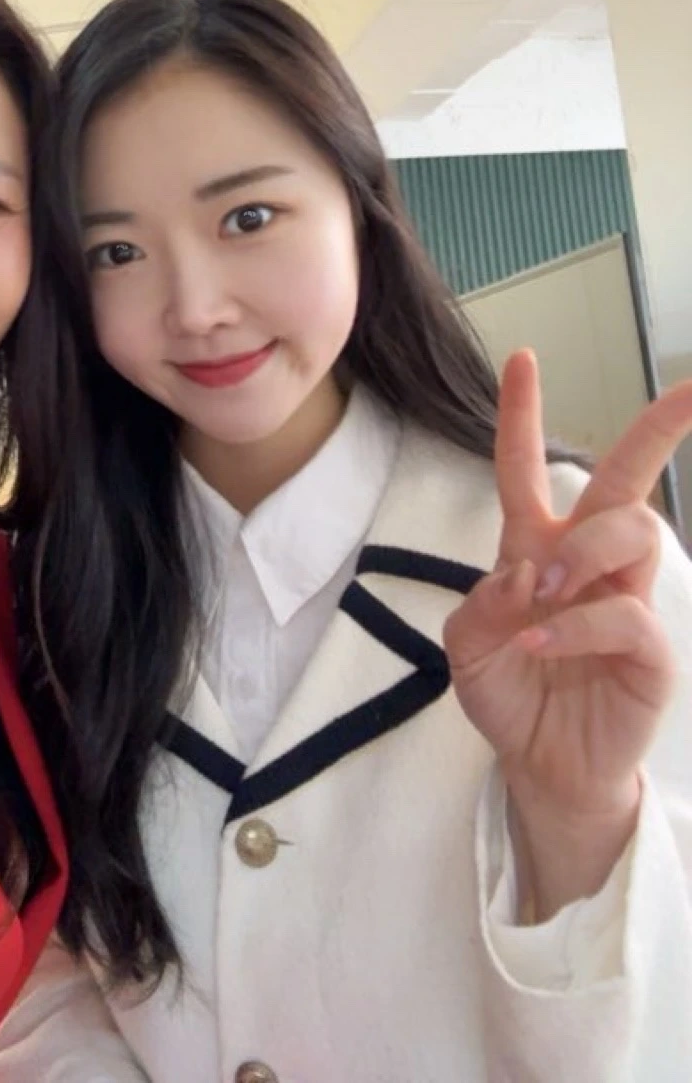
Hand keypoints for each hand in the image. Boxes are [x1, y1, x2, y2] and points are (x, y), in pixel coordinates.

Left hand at [443, 350, 691, 913]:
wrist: (539, 767)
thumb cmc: (509, 693)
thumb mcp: (466, 647)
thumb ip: (479, 604)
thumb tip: (524, 573)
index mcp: (535, 548)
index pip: (526, 470)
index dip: (523, 415)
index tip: (524, 358)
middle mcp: (586, 564)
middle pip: (624, 481)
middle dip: (659, 429)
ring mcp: (623, 601)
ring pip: (633, 530)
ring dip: (584, 551)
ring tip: (545, 593)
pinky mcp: (650, 649)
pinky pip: (625, 613)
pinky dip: (576, 625)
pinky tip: (541, 641)